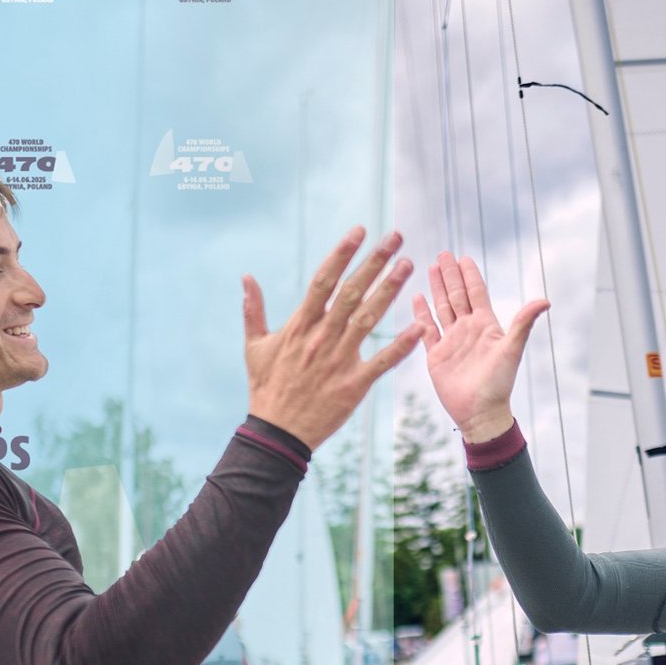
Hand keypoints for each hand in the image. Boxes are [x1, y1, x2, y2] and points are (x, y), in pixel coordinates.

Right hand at [243, 227, 422, 448]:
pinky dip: (401, 346)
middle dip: (374, 262)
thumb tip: (246, 277)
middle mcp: (321, 338)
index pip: (323, 280)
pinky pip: (381, 362)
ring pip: (368, 318)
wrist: (276, 434)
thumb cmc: (266, 388)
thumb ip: (253, 310)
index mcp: (299, 326)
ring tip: (408, 266)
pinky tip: (419, 327)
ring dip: (390, 291)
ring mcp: (338, 361)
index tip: (360, 231)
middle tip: (395, 238)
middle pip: (351, 292)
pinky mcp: (353, 385)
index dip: (343, 254)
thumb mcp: (254, 346)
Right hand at [411, 252, 549, 441]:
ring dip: (437, 289)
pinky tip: (417, 298)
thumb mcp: (511, 349)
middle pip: (457, 296)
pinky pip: (427, 330)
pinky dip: (421, 314)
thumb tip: (545, 300)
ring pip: (442, 308)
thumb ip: (524, 323)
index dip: (470, 275)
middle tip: (443, 254)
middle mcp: (467, 330)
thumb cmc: (499, 383)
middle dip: (450, 275)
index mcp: (485, 326)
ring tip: (429, 268)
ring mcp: (451, 342)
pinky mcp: (436, 356)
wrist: (480, 412)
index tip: (463, 257)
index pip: (476, 293)